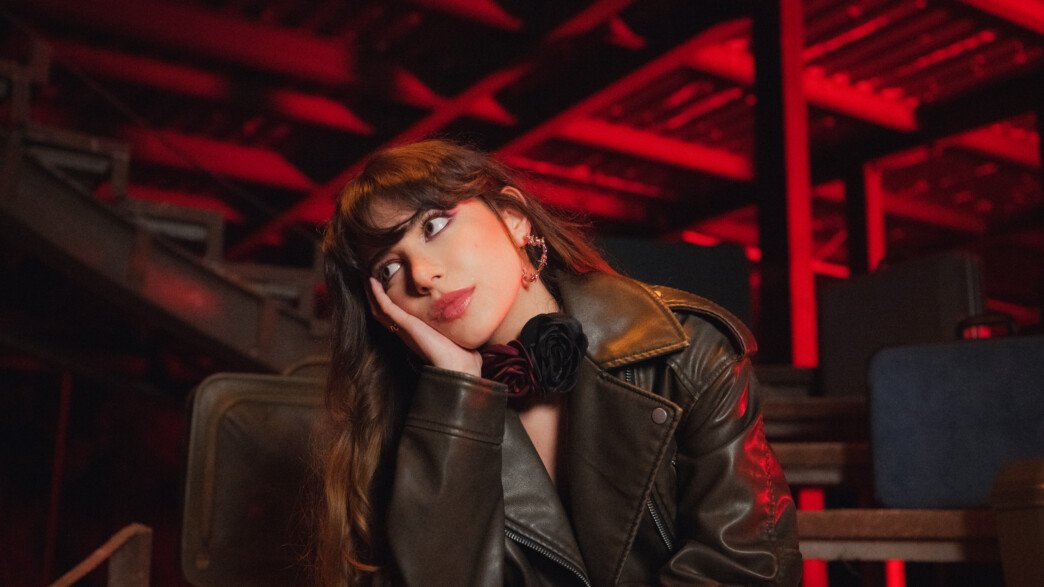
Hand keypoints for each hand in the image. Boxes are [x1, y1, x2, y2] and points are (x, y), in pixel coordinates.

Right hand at [368, 278, 482, 376]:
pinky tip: (373, 282)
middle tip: (373, 279)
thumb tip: (472, 322)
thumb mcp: (459, 336)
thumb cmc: (463, 357)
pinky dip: (378, 294)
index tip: (388, 287)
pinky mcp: (407, 325)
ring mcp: (405, 328)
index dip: (390, 303)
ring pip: (381, 309)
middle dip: (378, 296)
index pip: (398, 317)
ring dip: (374, 293)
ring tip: (369, 278)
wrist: (459, 367)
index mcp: (417, 334)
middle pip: (385, 313)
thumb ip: (460, 328)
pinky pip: (386, 307)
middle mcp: (408, 332)